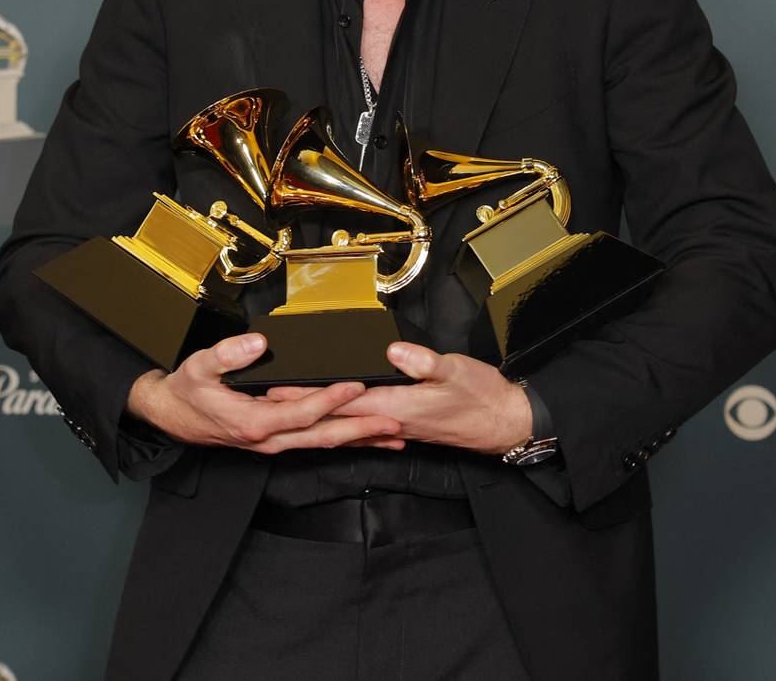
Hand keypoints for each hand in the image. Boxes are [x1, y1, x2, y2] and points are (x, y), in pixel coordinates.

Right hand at [126, 333, 403, 453]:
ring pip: (324, 443)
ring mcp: (274, 443)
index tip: (356, 387)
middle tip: (395, 423)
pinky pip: (316, 441)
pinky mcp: (277, 439)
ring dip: (360, 439)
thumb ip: (229, 355)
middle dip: (362, 430)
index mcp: (254, 422)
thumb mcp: (200, 367)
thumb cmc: (187, 391)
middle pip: (323, 436)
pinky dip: (344, 439)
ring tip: (393, 434)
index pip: (301, 412)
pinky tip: (365, 435)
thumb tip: (259, 343)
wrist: (171, 415)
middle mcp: (269, 438)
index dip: (330, 400)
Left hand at [268, 342, 531, 454]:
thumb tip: (394, 351)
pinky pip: (370, 423)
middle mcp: (395, 419)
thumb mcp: (457, 371)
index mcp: (398, 406)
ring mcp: (402, 423)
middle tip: (269, 396)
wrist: (506, 423)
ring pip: (352, 421)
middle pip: (339, 414)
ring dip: (323, 414)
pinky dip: (350, 419)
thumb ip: (424, 362)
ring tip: (294, 406)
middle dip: (303, 406)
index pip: (342, 400)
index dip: (309, 394)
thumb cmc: (483, 397)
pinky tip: (344, 417)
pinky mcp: (411, 422)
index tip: (278, 387)